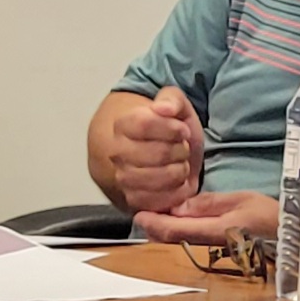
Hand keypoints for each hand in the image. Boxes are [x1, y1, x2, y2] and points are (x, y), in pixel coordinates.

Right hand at [108, 88, 205, 211]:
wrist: (158, 153)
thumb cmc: (168, 128)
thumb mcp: (176, 105)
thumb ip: (171, 99)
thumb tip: (163, 108)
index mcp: (123, 125)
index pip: (147, 124)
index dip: (173, 128)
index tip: (182, 130)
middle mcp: (117, 153)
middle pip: (159, 153)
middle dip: (181, 150)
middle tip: (182, 148)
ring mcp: (123, 179)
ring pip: (161, 178)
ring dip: (180, 170)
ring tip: (179, 163)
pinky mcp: (134, 201)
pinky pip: (162, 200)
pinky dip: (178, 191)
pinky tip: (177, 181)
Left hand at [136, 190, 279, 244]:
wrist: (289, 236)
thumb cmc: (270, 216)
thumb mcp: (241, 200)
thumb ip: (209, 204)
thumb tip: (179, 207)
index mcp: (213, 231)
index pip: (172, 229)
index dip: (153, 222)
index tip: (139, 213)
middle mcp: (208, 244)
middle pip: (170, 239)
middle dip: (153, 227)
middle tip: (142, 213)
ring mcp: (211, 249)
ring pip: (177, 241)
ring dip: (163, 230)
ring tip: (154, 217)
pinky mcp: (216, 250)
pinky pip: (188, 241)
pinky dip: (176, 232)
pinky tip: (176, 224)